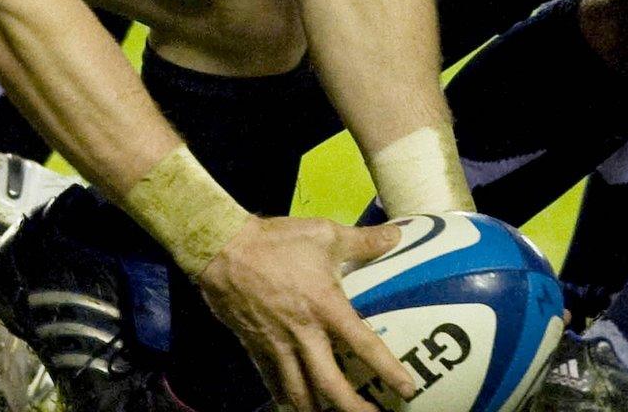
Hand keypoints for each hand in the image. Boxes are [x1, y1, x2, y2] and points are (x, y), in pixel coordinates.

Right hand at [194, 216, 416, 411]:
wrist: (220, 247)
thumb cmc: (274, 241)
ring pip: (298, 391)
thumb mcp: (323, 233)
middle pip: (330, 385)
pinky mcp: (254, 344)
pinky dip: (284, 397)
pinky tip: (293, 406)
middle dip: (352, 407)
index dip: (389, 371)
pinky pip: (272, 379)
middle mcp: (304, 333)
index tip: (407, 390)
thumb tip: (398, 235)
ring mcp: (277, 343)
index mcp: (326, 307)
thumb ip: (363, 241)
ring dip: (317, 409)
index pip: (364, 346)